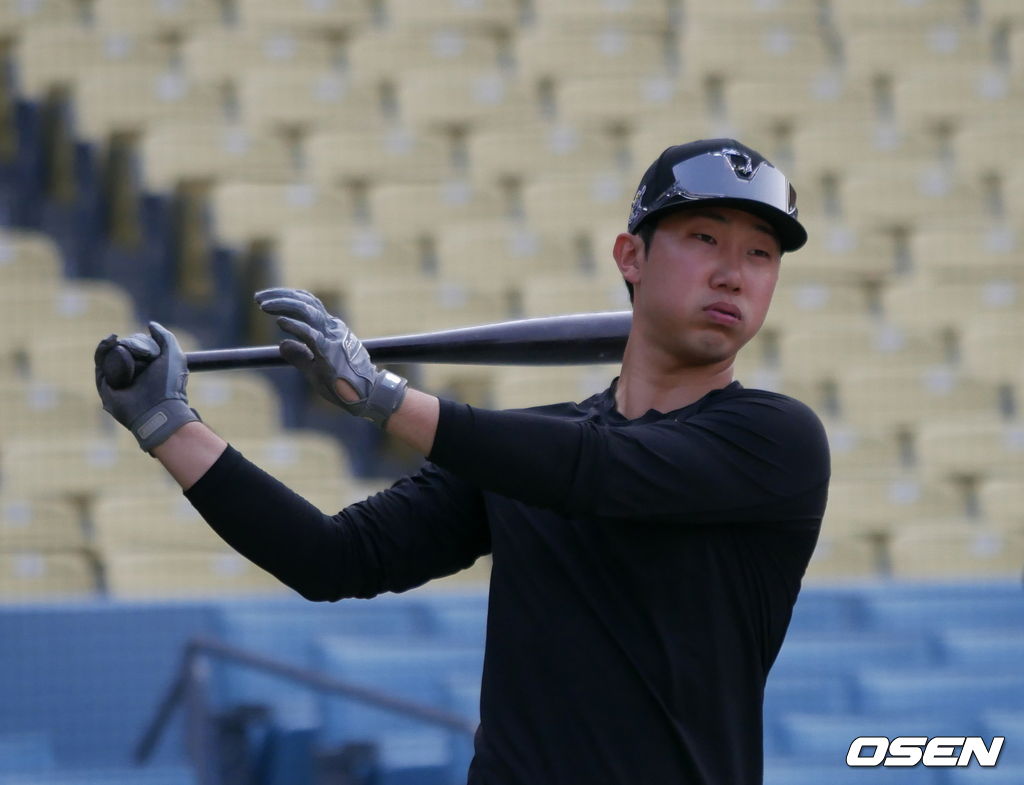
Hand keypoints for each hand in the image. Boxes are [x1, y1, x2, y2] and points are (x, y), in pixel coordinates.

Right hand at [94, 322, 200, 451]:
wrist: (158, 408)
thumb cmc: (169, 383)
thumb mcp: (173, 354)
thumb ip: (164, 337)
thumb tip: (150, 325)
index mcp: (148, 369)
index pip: (137, 349)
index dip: (139, 343)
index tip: (144, 341)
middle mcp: (133, 375)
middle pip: (121, 351)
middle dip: (126, 344)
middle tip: (132, 346)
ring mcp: (118, 382)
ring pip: (108, 357)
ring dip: (109, 345)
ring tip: (114, 338)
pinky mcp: (105, 387)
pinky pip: (100, 366)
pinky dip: (102, 352)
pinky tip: (109, 342)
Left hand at [254, 288, 407, 425]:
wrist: (368, 397)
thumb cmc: (344, 385)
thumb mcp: (316, 369)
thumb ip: (300, 356)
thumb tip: (282, 343)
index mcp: (331, 329)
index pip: (308, 304)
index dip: (286, 297)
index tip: (266, 299)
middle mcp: (333, 328)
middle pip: (306, 302)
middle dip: (281, 296)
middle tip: (258, 298)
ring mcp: (334, 338)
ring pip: (308, 311)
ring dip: (284, 305)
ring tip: (263, 305)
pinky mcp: (331, 352)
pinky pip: (311, 334)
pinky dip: (295, 326)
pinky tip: (280, 322)